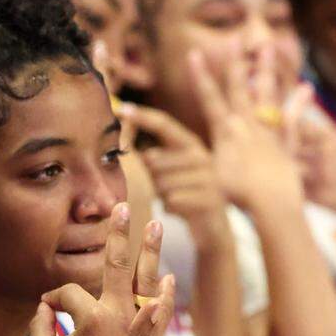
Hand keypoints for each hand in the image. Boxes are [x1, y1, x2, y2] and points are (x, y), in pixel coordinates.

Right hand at [29, 203, 174, 335]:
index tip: (46, 311)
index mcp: (91, 320)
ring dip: (149, 256)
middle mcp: (117, 320)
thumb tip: (44, 309)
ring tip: (154, 228)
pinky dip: (169, 301)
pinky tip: (174, 287)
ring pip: (145, 286)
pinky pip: (162, 320)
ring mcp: (136, 334)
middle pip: (116, 268)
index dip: (52, 301)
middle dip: (117, 237)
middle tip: (122, 208)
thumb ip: (38, 329)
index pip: (69, 294)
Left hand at [116, 102, 229, 252]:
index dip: (143, 116)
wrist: (212, 226)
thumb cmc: (184, 195)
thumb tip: (131, 143)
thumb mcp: (167, 173)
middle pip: (155, 160)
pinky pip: (172, 201)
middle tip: (164, 187)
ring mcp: (208, 177)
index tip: (123, 109)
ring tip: (174, 198)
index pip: (164, 125)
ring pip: (162, 183)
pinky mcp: (209, 199)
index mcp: (191, 144)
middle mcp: (201, 156)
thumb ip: (151, 157)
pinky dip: (169, 207)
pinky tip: (179, 208)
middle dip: (151, 177)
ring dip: (161, 195)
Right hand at [187, 43, 308, 213]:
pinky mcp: (287, 140)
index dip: (200, 76)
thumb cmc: (237, 196)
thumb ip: (205, 163)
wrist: (270, 202)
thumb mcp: (212, 179)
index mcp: (225, 132)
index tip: (194, 54)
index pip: (209, 98)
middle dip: (234, 62)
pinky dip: (300, 102)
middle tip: (234, 39)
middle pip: (238, 87)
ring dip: (266, 69)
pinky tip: (307, 87)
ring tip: (269, 47)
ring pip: (266, 93)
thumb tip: (183, 169)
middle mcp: (246, 125)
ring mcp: (268, 129)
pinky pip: (295, 117)